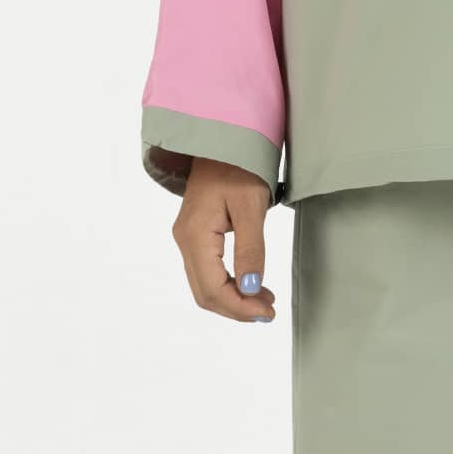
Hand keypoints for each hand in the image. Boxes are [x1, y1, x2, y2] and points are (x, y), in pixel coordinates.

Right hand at [171, 157, 276, 322]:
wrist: (223, 140)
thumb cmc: (239, 167)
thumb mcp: (251, 206)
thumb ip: (251, 249)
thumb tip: (251, 289)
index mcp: (195, 235)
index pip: (212, 288)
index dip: (239, 307)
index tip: (266, 313)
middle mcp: (185, 241)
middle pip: (205, 292)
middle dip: (236, 307)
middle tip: (268, 312)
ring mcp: (188, 239)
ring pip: (205, 284)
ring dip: (233, 298)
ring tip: (264, 302)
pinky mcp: (196, 235)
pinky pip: (208, 270)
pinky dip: (229, 283)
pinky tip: (251, 285)